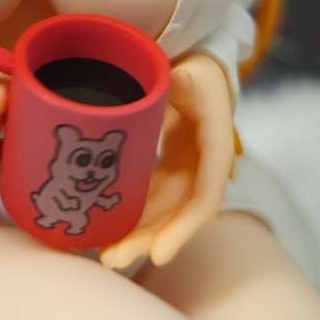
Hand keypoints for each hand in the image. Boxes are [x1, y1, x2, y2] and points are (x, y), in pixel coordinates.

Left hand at [98, 52, 234, 271]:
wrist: (198, 60)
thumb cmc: (193, 65)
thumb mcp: (189, 69)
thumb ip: (177, 79)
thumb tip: (169, 81)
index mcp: (215, 142)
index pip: (204, 197)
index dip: (184, 228)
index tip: (159, 256)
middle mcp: (204, 162)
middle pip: (179, 212)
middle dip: (148, 239)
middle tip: (112, 260)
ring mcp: (188, 166)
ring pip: (164, 209)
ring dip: (138, 233)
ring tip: (104, 254)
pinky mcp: (172, 164)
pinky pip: (154, 196)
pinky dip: (135, 213)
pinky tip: (108, 228)